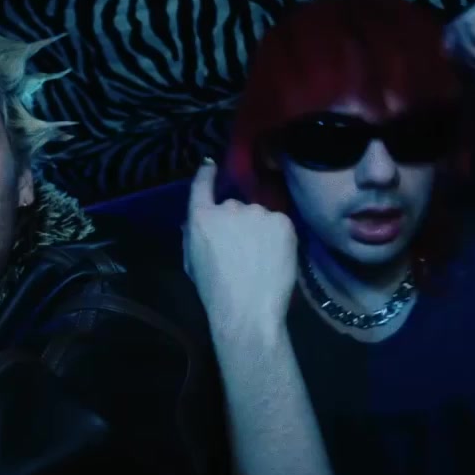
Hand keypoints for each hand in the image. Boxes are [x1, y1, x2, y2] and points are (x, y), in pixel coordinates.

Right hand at [182, 159, 297, 339]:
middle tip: (242, 249)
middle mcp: (228, 207)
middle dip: (237, 222)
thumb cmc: (214, 292)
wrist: (247, 309)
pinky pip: (278, 223)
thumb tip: (195, 221)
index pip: (201, 186)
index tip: (210, 165)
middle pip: (233, 207)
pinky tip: (274, 257)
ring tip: (260, 258)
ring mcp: (257, 212)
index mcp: (201, 217)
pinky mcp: (282, 221)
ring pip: (258, 216)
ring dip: (258, 229)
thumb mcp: (192, 262)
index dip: (206, 174)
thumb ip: (193, 236)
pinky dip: (277, 237)